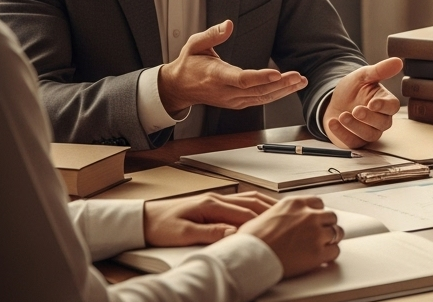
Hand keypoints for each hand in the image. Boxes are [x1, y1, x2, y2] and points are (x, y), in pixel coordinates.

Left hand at [143, 192, 277, 246]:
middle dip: (270, 211)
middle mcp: (216, 199)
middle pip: (251, 203)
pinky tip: (261, 211)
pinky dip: (255, 205)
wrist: (144, 220)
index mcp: (211, 204)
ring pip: (248, 200)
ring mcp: (216, 200)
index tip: (277, 229)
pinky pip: (241, 202)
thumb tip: (233, 233)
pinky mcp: (213, 205)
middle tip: (288, 220)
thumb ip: (210, 233)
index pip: (244, 212)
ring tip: (281, 214)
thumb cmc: (160, 226)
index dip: (262, 221)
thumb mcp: (183, 234)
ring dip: (265, 206)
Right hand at [158, 20, 307, 113]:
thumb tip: (228, 24)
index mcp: (215, 75)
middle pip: (256, 90)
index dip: (259, 78)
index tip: (277, 74)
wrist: (179, 88)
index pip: (240, 79)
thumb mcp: (195, 44)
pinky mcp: (237, 103)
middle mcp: (225, 91)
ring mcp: (232, 100)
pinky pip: (259, 100)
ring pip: (261, 98)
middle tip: (298, 77)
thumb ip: (212, 34)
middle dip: (280, 84)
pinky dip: (275, 95)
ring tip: (300, 82)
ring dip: (283, 91)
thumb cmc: (189, 64)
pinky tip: (288, 88)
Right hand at [238, 196, 342, 277]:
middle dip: (326, 225)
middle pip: (330, 216)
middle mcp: (308, 215)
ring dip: (330, 240)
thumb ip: (282, 215)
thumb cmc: (251, 240)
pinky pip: (335, 251)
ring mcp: (315, 233)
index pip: (318, 203)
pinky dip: (330, 255)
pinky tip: (322, 258)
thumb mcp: (265, 215)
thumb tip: (282, 221)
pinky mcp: (318, 252)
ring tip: (323, 246)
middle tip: (321, 234)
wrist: (250, 257)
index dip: (317, 213)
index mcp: (295, 203)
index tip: (316, 219)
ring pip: (336, 232)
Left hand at [323, 58, 401, 147]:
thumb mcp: (363, 76)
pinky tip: (333, 123)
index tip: (373, 103)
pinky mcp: (355, 141)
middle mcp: (380, 119)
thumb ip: (380, 70)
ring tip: (342, 116)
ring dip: (355, 126)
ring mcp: (368, 131)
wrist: (332, 102)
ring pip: (369, 135)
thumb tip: (398, 61)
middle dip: (368, 118)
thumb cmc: (352, 89)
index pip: (392, 107)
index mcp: (384, 102)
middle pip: (382, 123)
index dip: (384, 106)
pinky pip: (352, 142)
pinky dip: (342, 133)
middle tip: (356, 110)